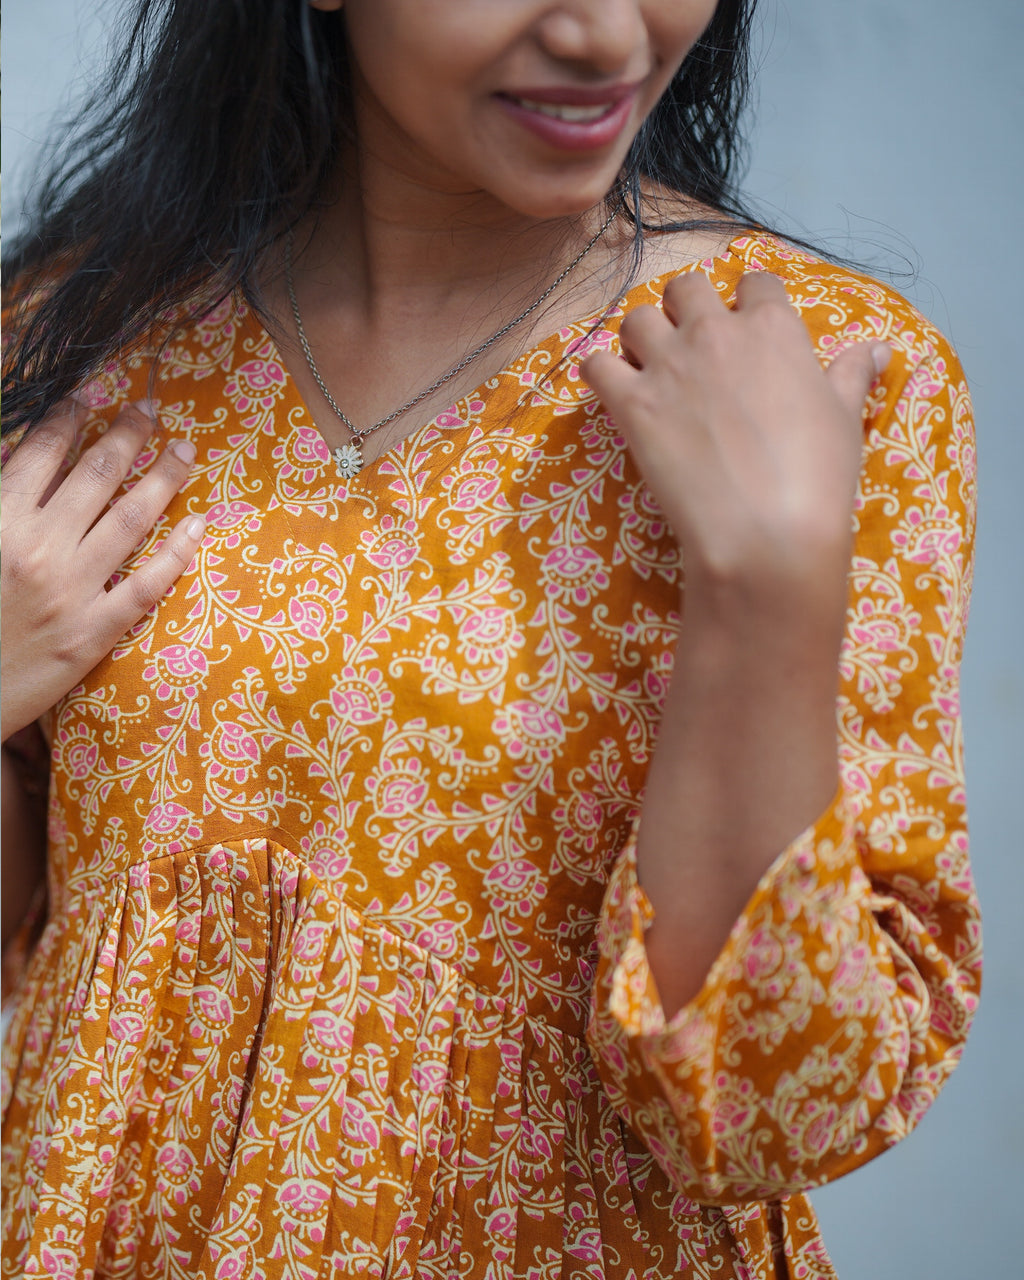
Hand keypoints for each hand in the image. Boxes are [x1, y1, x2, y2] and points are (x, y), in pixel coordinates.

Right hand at [1, 399, 205, 741]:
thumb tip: (23, 460)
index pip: (41, 453)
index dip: (70, 417)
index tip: (92, 396)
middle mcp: (36, 548)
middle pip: (96, 475)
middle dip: (128, 435)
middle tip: (150, 410)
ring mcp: (68, 592)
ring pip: (130, 520)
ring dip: (162, 478)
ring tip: (184, 451)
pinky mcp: (90, 635)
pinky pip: (145, 586)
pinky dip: (176, 552)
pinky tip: (198, 524)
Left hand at [583, 270, 888, 630]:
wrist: (766, 532)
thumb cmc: (816, 477)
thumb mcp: (844, 417)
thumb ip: (851, 374)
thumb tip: (879, 348)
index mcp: (772, 327)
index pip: (755, 283)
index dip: (749, 303)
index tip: (746, 328)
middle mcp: (715, 332)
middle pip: (686, 287)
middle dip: (686, 307)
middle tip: (692, 345)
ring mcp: (668, 365)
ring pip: (636, 317)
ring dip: (641, 336)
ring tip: (651, 367)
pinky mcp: (630, 404)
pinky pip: (595, 364)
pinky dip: (601, 371)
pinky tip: (615, 391)